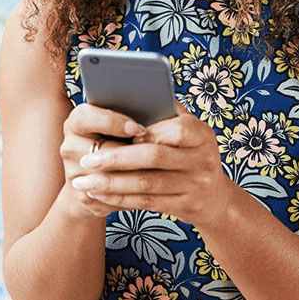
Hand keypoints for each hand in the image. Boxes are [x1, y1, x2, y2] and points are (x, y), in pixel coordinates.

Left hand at [70, 104, 232, 228]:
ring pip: (146, 183)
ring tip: (83, 181)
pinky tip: (99, 194)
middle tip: (86, 160)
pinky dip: (119, 198)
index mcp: (202, 134)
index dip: (142, 132)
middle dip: (115, 158)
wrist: (215, 197)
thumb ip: (165, 112)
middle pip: (153, 157)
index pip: (173, 129)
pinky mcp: (187, 206)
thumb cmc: (189, 153)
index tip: (114, 133)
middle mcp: (203, 159)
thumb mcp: (188, 131)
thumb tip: (130, 92)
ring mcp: (197, 185)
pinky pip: (146, 203)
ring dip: (110, 183)